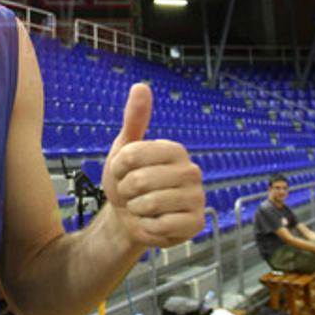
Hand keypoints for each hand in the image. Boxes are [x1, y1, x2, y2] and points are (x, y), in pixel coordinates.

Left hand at [103, 83, 204, 248]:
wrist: (130, 217)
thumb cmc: (129, 181)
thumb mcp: (125, 149)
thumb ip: (134, 119)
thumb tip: (140, 86)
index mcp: (174, 150)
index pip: (132, 155)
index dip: (118, 168)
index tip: (122, 172)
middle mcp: (191, 171)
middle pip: (139, 181)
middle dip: (126, 192)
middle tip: (133, 194)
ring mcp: (196, 198)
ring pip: (149, 204)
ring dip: (136, 210)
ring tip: (142, 207)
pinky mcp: (196, 223)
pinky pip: (160, 226)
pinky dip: (148, 228)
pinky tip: (154, 222)